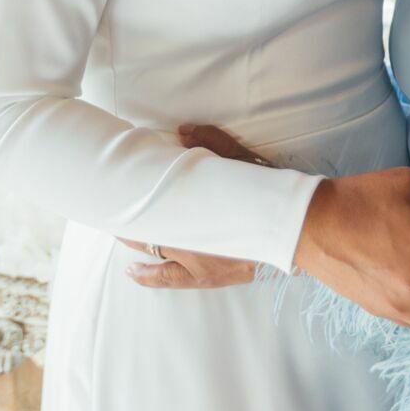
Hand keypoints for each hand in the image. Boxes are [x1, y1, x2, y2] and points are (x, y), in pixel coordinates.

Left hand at [121, 123, 270, 289]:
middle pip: (150, 232)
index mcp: (198, 216)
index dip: (134, 201)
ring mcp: (200, 266)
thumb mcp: (245, 162)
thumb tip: (183, 130)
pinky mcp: (209, 278)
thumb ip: (214, 144)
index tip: (117, 191)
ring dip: (135, 244)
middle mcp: (193, 245)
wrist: (298, 233)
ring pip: (154, 255)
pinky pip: (170, 280)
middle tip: (111, 209)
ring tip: (118, 232)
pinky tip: (132, 272)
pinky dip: (149, 276)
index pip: (155, 208)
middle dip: (130, 222)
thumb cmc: (272, 195)